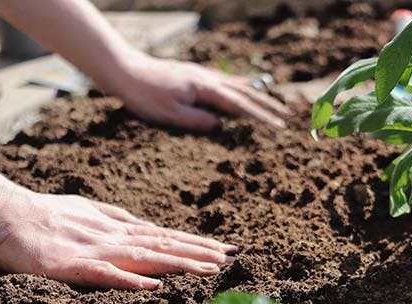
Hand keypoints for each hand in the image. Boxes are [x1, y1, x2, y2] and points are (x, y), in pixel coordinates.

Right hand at [0, 189, 236, 288]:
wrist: (3, 213)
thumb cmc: (43, 214)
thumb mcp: (87, 212)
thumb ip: (115, 220)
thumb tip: (144, 228)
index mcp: (116, 227)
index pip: (165, 237)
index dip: (196, 244)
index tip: (225, 250)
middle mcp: (113, 236)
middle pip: (164, 245)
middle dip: (201, 252)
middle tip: (234, 258)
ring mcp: (94, 250)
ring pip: (145, 256)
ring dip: (180, 262)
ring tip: (211, 269)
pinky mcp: (71, 265)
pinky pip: (104, 273)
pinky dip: (129, 278)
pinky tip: (153, 285)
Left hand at [116, 54, 291, 130]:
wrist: (125, 70)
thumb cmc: (144, 95)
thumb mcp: (170, 114)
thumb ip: (197, 120)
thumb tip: (220, 125)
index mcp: (205, 90)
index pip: (240, 106)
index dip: (261, 117)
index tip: (279, 127)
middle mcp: (207, 79)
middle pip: (245, 92)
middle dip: (267, 105)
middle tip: (286, 115)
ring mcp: (201, 75)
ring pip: (236, 84)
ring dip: (256, 95)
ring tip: (272, 102)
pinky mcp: (193, 74)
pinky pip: (224, 80)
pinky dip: (239, 86)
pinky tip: (241, 88)